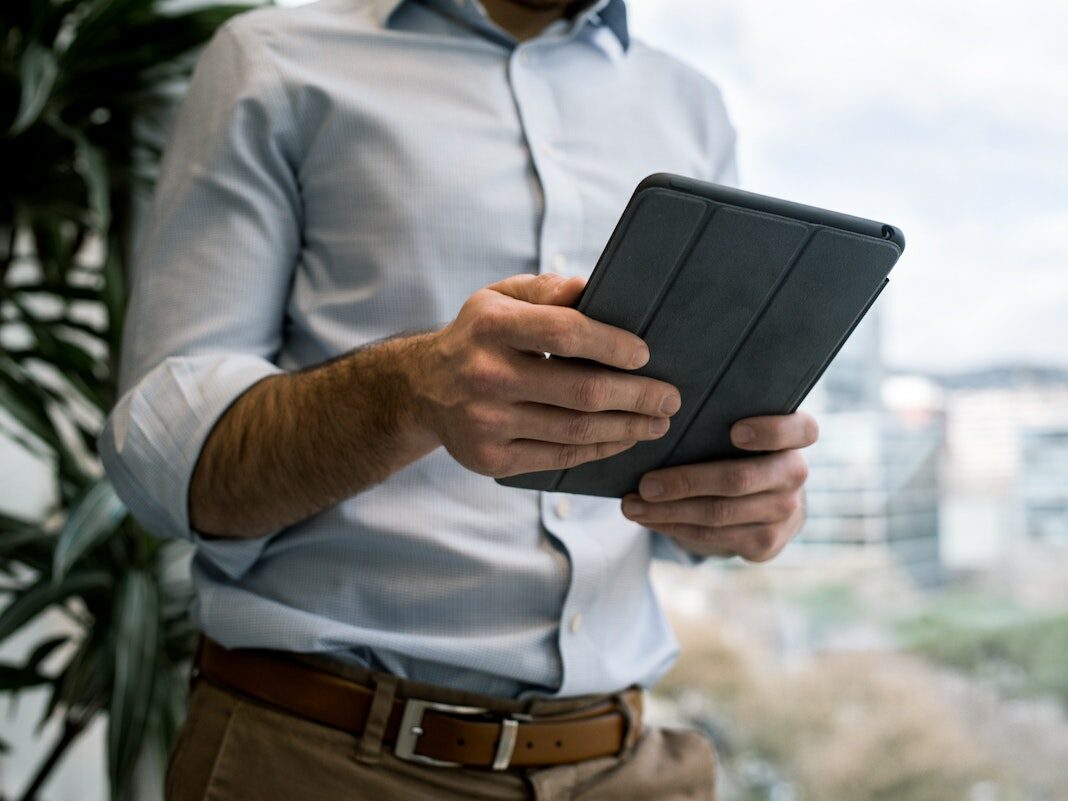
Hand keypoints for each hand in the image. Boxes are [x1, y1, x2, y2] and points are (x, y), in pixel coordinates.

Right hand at [413, 273, 681, 476]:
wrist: (421, 390)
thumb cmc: (479, 336)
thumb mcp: (500, 297)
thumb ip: (547, 291)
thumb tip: (595, 290)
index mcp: (491, 326)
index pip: (565, 332)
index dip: (611, 344)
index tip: (645, 354)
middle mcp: (485, 376)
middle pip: (580, 391)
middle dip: (637, 396)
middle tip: (670, 397)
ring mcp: (487, 423)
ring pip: (576, 430)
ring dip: (627, 427)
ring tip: (658, 421)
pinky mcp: (491, 460)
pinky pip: (559, 457)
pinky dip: (599, 449)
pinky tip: (624, 439)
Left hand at [620, 412, 818, 561]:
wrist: (762, 499)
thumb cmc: (737, 450)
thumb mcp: (737, 428)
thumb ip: (718, 418)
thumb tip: (659, 414)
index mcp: (796, 437)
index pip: (800, 430)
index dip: (770, 432)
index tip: (734, 431)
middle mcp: (795, 474)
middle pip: (740, 479)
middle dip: (686, 482)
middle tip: (645, 484)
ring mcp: (784, 512)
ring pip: (719, 514)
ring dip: (668, 511)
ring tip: (632, 505)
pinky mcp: (766, 543)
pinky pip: (712, 536)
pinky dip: (673, 527)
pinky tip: (648, 518)